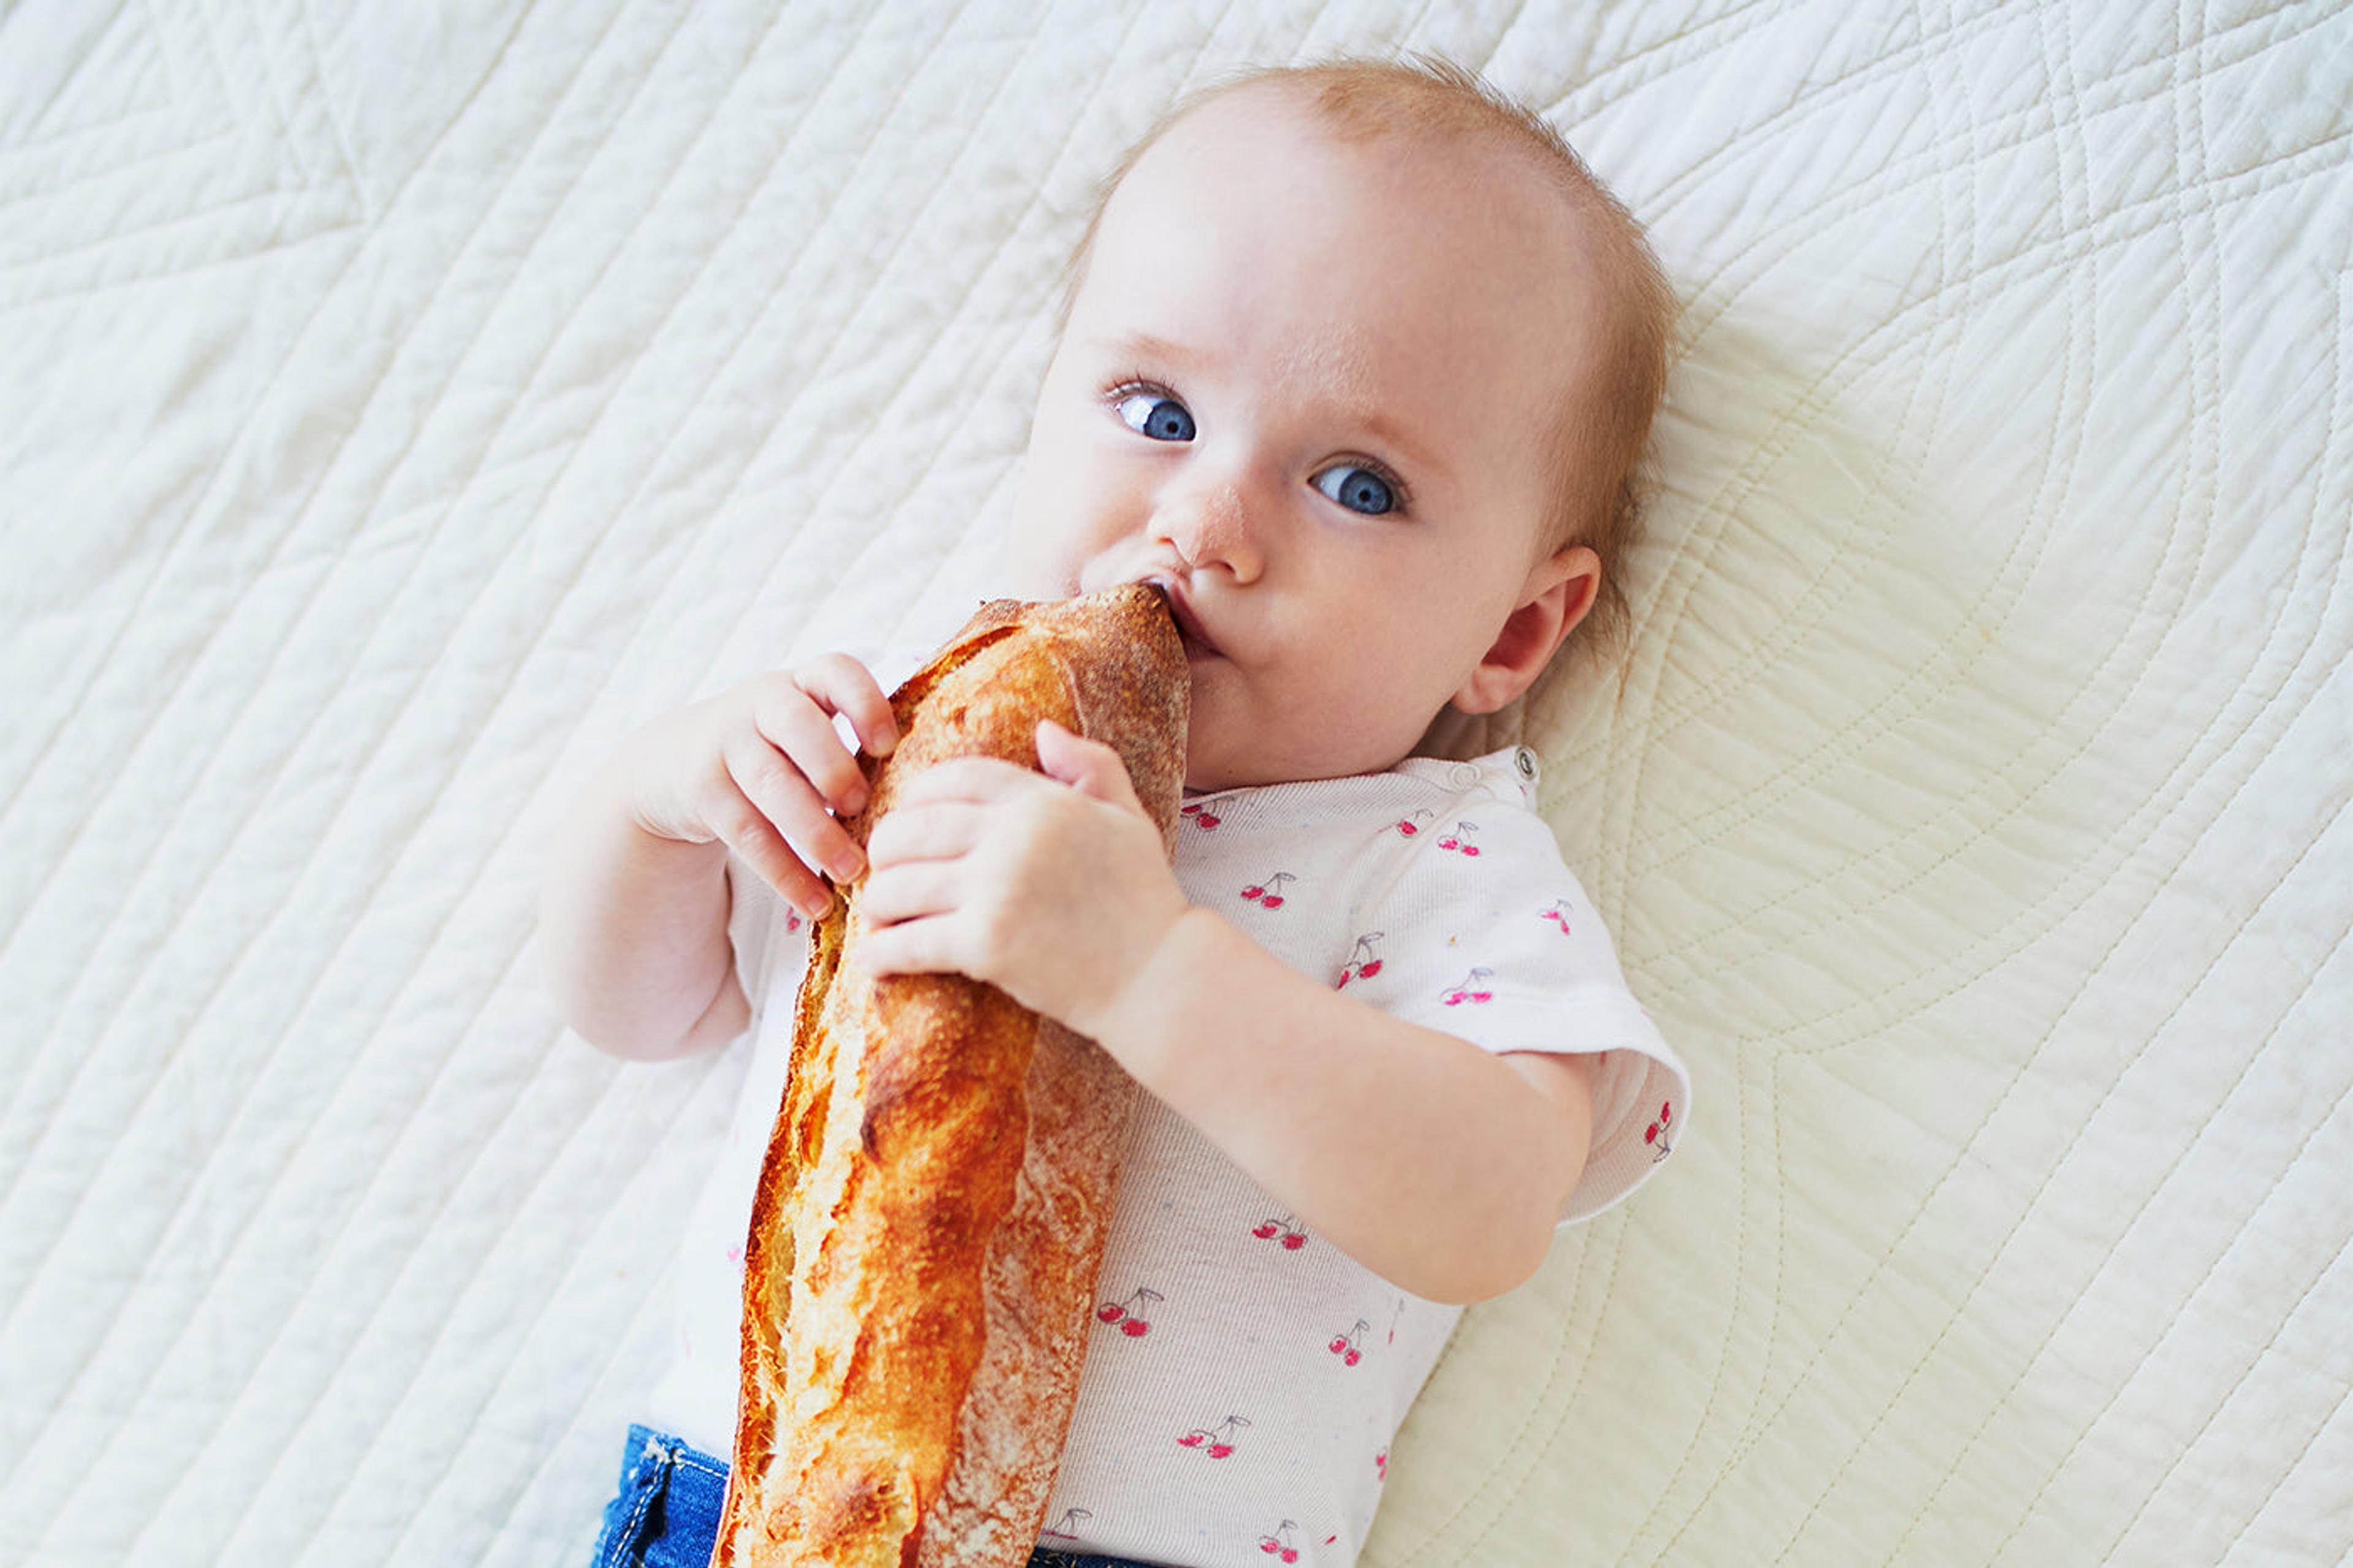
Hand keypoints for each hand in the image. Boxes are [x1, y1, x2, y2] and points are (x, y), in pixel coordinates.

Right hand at [624, 655, 898, 921]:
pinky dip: (784, 873)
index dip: (864, 703)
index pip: (836, 671)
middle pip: (798, 725)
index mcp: (804, 682)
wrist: (679, 758)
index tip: (888, 746)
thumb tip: (930, 803)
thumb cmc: (779, 750)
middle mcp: (762, 702)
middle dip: (834, 768)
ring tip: (852, 872)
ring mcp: (726, 743)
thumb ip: (856, 748)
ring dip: (815, 832)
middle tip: (863, 808)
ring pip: (771, 784)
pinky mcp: (703, 790)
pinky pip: (747, 833)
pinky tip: (815, 902)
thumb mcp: (809, 728)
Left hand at [857, 720, 1188, 1040]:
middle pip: (909, 829)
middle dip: (883, 851)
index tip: (905, 821)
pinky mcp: (985, 945)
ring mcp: (996, 890)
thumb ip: (1090, 765)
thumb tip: (1044, 730)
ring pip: (897, 884)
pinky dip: (879, 954)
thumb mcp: (1127, 817)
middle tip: (880, 871)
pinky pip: (906, 943)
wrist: (1159, 977)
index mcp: (1042, 801)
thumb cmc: (1144, 898)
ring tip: (878, 916)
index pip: (952, 778)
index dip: (916, 797)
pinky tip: (874, 960)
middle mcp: (1013, 836)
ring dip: (876, 903)